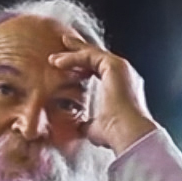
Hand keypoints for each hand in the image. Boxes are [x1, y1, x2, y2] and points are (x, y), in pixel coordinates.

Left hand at [49, 36, 158, 153]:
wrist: (127, 133)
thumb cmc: (114, 134)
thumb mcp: (95, 127)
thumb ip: (87, 122)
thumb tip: (78, 126)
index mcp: (120, 87)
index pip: (98, 71)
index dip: (81, 67)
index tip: (65, 66)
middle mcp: (123, 75)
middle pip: (96, 58)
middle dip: (78, 52)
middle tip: (63, 46)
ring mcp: (120, 68)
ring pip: (92, 54)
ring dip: (72, 54)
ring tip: (54, 58)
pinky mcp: (114, 65)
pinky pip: (90, 56)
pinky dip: (73, 57)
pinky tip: (58, 62)